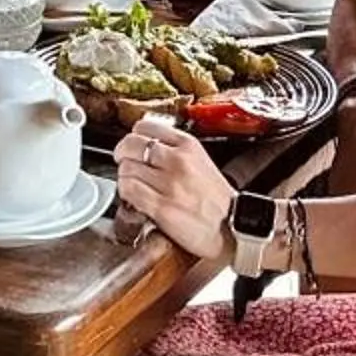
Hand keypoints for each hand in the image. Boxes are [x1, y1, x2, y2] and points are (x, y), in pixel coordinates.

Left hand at [113, 114, 231, 260]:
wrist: (233, 228)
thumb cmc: (218, 200)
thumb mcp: (202, 162)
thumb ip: (176, 150)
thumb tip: (146, 145)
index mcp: (188, 146)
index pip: (144, 127)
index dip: (132, 138)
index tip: (132, 146)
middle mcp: (178, 161)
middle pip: (130, 145)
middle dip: (122, 155)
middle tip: (125, 163)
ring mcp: (169, 184)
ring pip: (126, 169)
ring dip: (125, 177)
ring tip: (133, 185)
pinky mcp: (162, 208)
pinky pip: (129, 191)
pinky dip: (126, 194)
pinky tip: (134, 199)